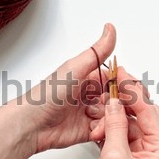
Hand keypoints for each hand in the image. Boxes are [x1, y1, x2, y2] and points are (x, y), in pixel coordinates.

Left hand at [12, 24, 115, 154]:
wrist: (31, 123)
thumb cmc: (47, 94)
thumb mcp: (75, 68)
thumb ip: (97, 52)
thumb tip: (110, 28)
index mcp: (90, 77)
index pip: (117, 78)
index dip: (125, 83)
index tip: (128, 87)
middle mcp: (92, 94)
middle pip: (119, 98)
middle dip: (120, 103)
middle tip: (110, 105)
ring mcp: (91, 113)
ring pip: (114, 115)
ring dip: (109, 117)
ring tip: (95, 116)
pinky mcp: (88, 130)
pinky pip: (106, 130)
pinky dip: (103, 130)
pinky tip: (93, 128)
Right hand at [88, 68, 158, 158]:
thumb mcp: (114, 157)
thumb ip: (115, 125)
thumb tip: (113, 103)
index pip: (148, 108)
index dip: (132, 89)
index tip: (120, 73)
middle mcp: (158, 150)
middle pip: (142, 114)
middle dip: (122, 103)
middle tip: (107, 87)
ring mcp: (145, 155)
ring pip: (131, 125)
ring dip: (113, 121)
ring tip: (97, 123)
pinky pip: (124, 137)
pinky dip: (111, 132)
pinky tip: (99, 128)